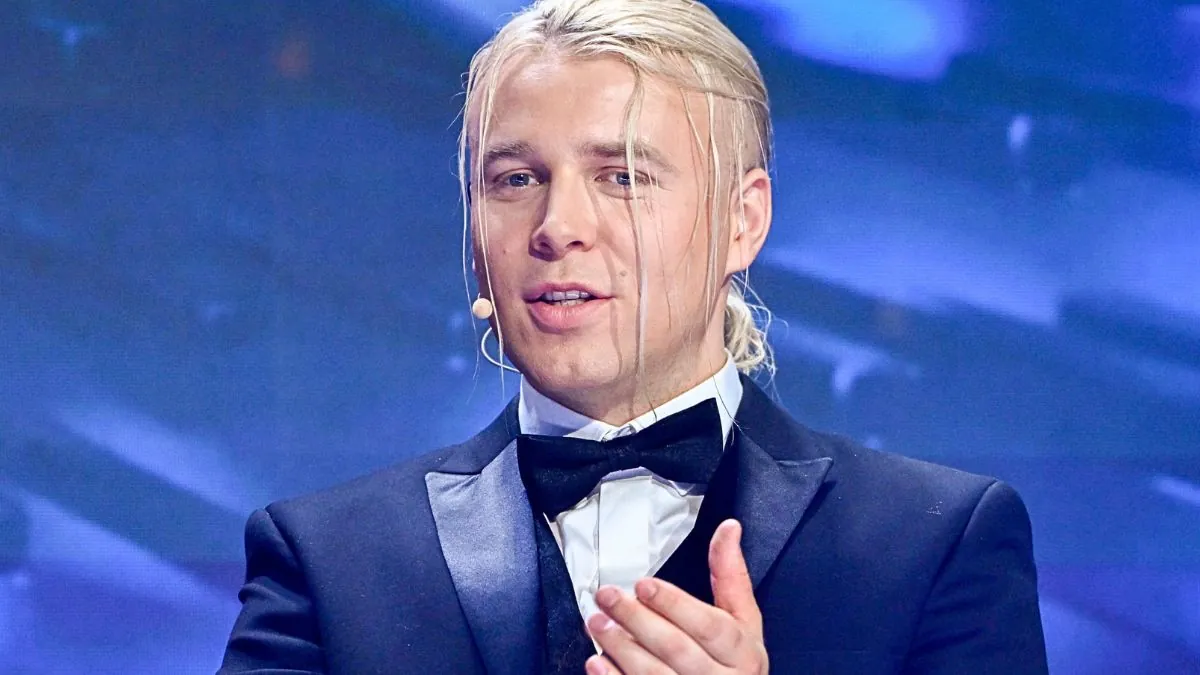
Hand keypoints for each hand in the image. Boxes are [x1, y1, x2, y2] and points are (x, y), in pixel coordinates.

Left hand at [584, 519, 767, 673]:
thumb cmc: (737, 662)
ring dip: (620, 647)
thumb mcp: (744, 620)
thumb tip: (728, 528)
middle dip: (637, 619)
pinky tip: (596, 662)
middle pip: (676, 649)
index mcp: (742, 652)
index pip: (709, 626)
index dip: (675, 604)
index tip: (644, 585)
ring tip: (596, 622)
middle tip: (607, 596)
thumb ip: (731, 576)